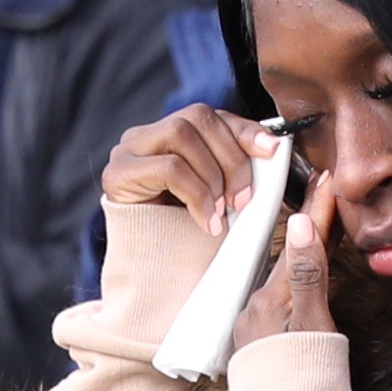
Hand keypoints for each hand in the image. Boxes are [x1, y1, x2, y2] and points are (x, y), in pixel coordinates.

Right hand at [100, 105, 279, 235]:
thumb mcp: (222, 196)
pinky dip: (197, 194)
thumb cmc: (190, 234)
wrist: (154, 274)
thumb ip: (237, 168)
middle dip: (231, 157)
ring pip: (182, 134)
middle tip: (243, 199)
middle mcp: (147, 135)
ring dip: (212, 175)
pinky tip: (206, 221)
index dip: (244, 129)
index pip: (212, 116)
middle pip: (198, 117)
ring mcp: (128, 150)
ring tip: (221, 212)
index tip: (271, 149)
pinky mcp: (118, 173)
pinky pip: (168, 167)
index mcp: (172, 136)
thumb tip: (273, 146)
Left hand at [234, 186, 336, 347]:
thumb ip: (308, 276)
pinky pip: (279, 308)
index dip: (316, 212)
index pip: (300, 245)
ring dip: (303, 265)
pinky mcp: (256, 346)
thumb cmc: (305, 381)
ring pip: (284, 285)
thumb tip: (299, 225)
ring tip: (322, 248)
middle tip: (325, 202)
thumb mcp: (313, 325)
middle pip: (290, 262)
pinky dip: (296, 294)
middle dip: (310, 234)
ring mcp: (254, 328)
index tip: (325, 181)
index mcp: (272, 299)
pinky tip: (309, 295)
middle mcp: (256, 308)